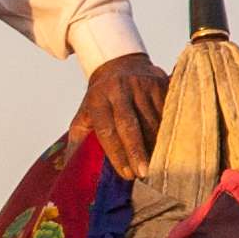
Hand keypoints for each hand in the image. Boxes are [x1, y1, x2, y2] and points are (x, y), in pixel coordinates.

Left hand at [76, 50, 169, 178]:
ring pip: (151, 120)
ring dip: (156, 145)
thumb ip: (77, 141)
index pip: (106, 129)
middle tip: (143, 173)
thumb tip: (70, 171)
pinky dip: (168, 131)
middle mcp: (119, 89)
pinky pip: (167, 111)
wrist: (120, 63)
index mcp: (97, 99)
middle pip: (129, 124)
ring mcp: (141, 85)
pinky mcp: (160, 82)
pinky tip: (168, 148)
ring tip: (157, 167)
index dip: (116, 152)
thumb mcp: (84, 115)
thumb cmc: (100, 99)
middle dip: (136, 151)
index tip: (125, 173)